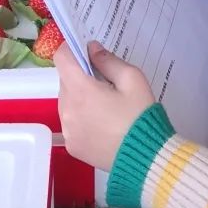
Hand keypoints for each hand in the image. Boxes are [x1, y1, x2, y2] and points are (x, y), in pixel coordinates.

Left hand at [55, 41, 156, 172]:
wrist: (145, 159)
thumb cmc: (140, 116)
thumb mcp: (132, 79)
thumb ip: (108, 60)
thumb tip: (91, 49)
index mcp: (80, 90)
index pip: (61, 59)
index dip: (71, 48)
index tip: (85, 50)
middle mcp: (67, 110)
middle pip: (65, 80)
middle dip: (80, 75)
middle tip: (105, 81)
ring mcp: (67, 130)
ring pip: (66, 101)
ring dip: (79, 96)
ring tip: (105, 105)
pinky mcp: (71, 146)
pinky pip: (70, 121)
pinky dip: (80, 116)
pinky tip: (102, 123)